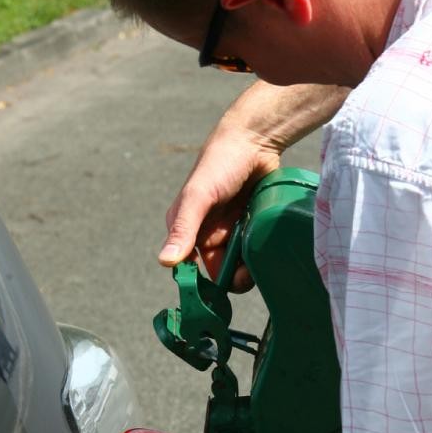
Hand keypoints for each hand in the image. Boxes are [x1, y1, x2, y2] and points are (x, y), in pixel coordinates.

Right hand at [159, 125, 279, 288]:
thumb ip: (184, 227)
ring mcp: (229, 230)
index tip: (217, 292)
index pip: (188, 268)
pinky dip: (259, 253)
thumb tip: (165, 261)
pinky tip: (266, 245)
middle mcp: (205, 232)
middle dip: (230, 276)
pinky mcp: (249, 226)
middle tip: (245, 271)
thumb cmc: (220, 164)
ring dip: (247, 266)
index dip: (201, 283)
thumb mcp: (199, 196)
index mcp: (185, 228)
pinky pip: (253, 250)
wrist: (255, 140)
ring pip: (237, 264)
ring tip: (258, 255)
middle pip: (217, 272)